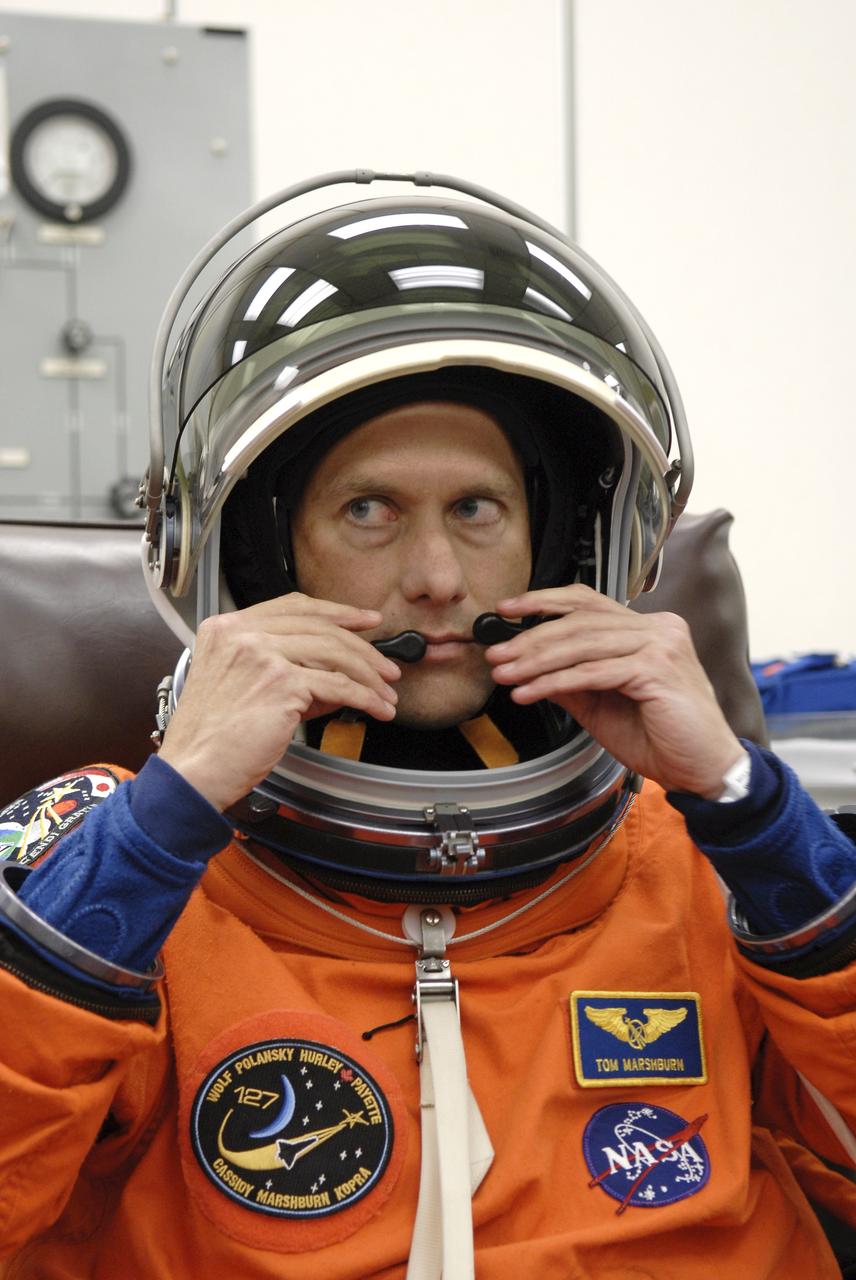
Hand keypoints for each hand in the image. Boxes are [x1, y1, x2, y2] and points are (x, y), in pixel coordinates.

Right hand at [159, 594, 399, 809]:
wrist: (195, 770)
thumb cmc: (214, 738)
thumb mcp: (242, 686)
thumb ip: (285, 670)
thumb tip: (335, 673)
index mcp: (227, 629)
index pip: (292, 606)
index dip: (335, 612)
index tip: (363, 620)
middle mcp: (242, 634)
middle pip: (319, 627)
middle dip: (362, 646)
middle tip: (386, 665)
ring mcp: (262, 655)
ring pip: (334, 653)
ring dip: (369, 674)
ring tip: (386, 692)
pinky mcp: (281, 683)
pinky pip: (337, 685)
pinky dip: (365, 697)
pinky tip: (377, 708)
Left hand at [486, 585, 742, 797]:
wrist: (702, 770)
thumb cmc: (661, 738)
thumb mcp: (601, 704)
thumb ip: (570, 680)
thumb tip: (527, 664)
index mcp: (648, 629)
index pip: (588, 603)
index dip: (544, 601)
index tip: (507, 610)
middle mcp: (658, 628)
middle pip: (580, 622)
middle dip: (530, 639)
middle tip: (496, 654)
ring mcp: (661, 644)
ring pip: (583, 643)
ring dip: (536, 660)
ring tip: (505, 674)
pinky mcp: (657, 668)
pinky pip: (593, 671)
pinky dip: (555, 681)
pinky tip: (530, 692)